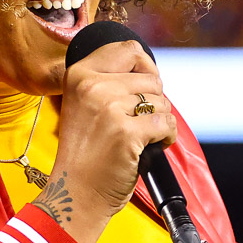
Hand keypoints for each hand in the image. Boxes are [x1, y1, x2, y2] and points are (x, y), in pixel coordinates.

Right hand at [36, 39, 175, 242]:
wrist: (76, 193)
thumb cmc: (85, 153)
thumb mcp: (84, 105)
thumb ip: (108, 82)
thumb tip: (150, 71)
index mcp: (78, 74)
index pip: (128, 49)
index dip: (146, 67)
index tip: (145, 87)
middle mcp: (91, 86)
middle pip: (150, 77)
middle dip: (153, 100)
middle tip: (138, 122)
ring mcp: (108, 107)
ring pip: (161, 100)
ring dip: (159, 120)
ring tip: (141, 137)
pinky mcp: (126, 132)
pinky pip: (166, 123)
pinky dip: (166, 137)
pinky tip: (151, 147)